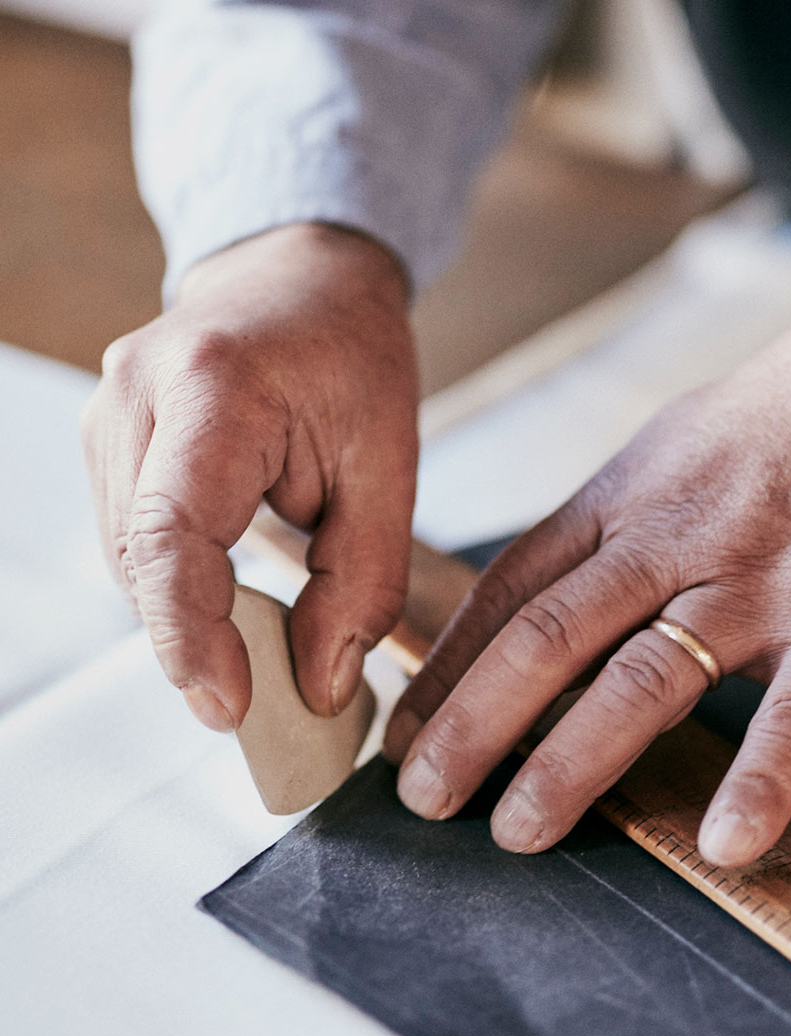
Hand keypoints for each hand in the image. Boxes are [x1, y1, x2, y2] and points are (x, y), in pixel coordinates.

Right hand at [81, 224, 417, 730]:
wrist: (304, 279)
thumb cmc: (354, 357)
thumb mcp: (389, 467)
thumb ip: (361, 581)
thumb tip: (320, 684)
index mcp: (213, 389)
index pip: (171, 535)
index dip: (192, 635)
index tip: (231, 707)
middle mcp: (136, 394)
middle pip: (139, 559)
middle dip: (195, 640)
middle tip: (262, 698)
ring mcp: (108, 411)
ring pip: (127, 558)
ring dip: (184, 614)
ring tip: (253, 645)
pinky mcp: (109, 435)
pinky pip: (129, 535)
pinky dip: (174, 581)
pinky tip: (223, 593)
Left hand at [385, 251, 790, 865]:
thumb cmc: (782, 421)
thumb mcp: (668, 451)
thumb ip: (606, 528)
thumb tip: (541, 595)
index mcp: (623, 502)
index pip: (509, 591)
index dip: (448, 667)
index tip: (403, 728)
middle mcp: (672, 541)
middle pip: (549, 636)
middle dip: (473, 723)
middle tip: (421, 796)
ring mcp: (756, 581)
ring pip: (645, 677)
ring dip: (571, 761)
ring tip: (517, 829)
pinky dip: (763, 778)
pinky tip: (728, 844)